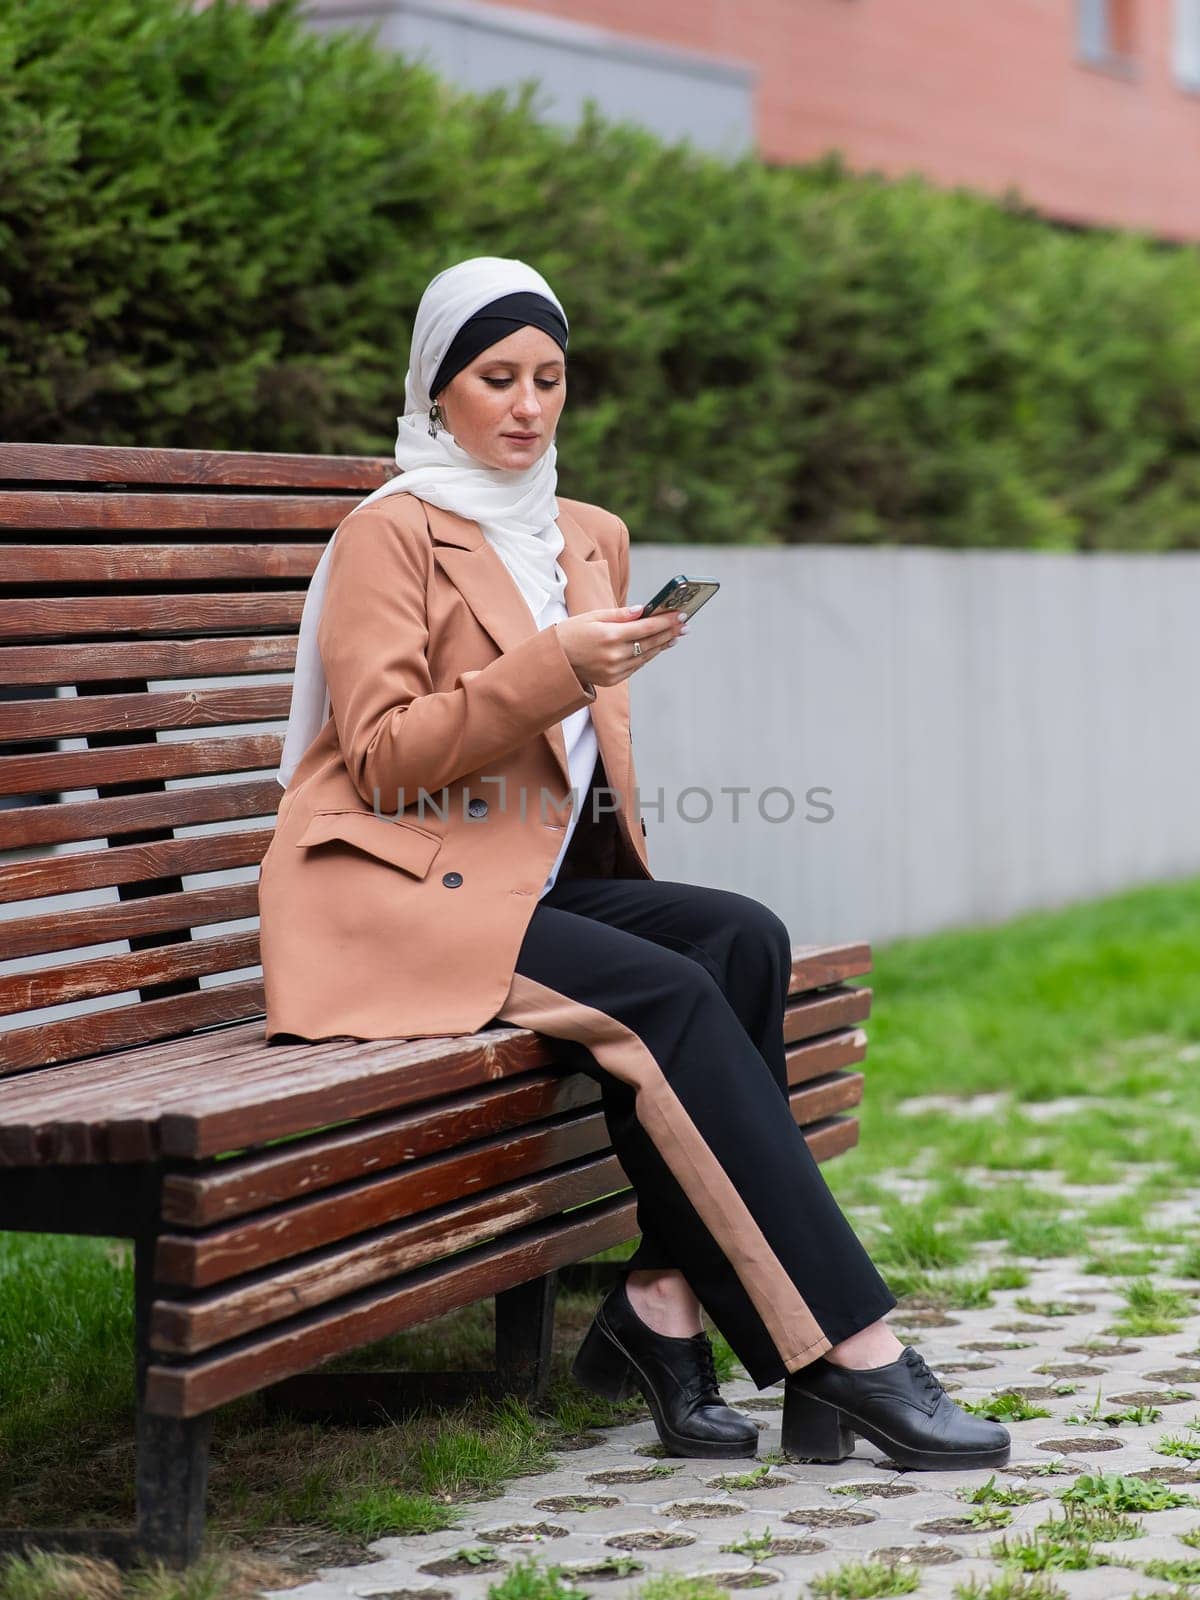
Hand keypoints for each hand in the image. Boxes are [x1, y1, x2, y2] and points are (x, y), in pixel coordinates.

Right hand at [555, 604, 685, 687]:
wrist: (555, 661)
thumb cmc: (572, 633)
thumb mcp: (592, 617)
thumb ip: (620, 615)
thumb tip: (643, 610)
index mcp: (609, 636)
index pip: (647, 628)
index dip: (666, 621)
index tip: (681, 615)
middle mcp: (614, 655)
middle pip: (651, 642)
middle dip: (670, 632)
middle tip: (685, 624)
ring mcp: (615, 670)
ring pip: (646, 656)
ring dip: (663, 645)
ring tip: (676, 635)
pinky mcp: (613, 679)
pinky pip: (637, 666)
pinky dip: (648, 655)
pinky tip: (657, 647)